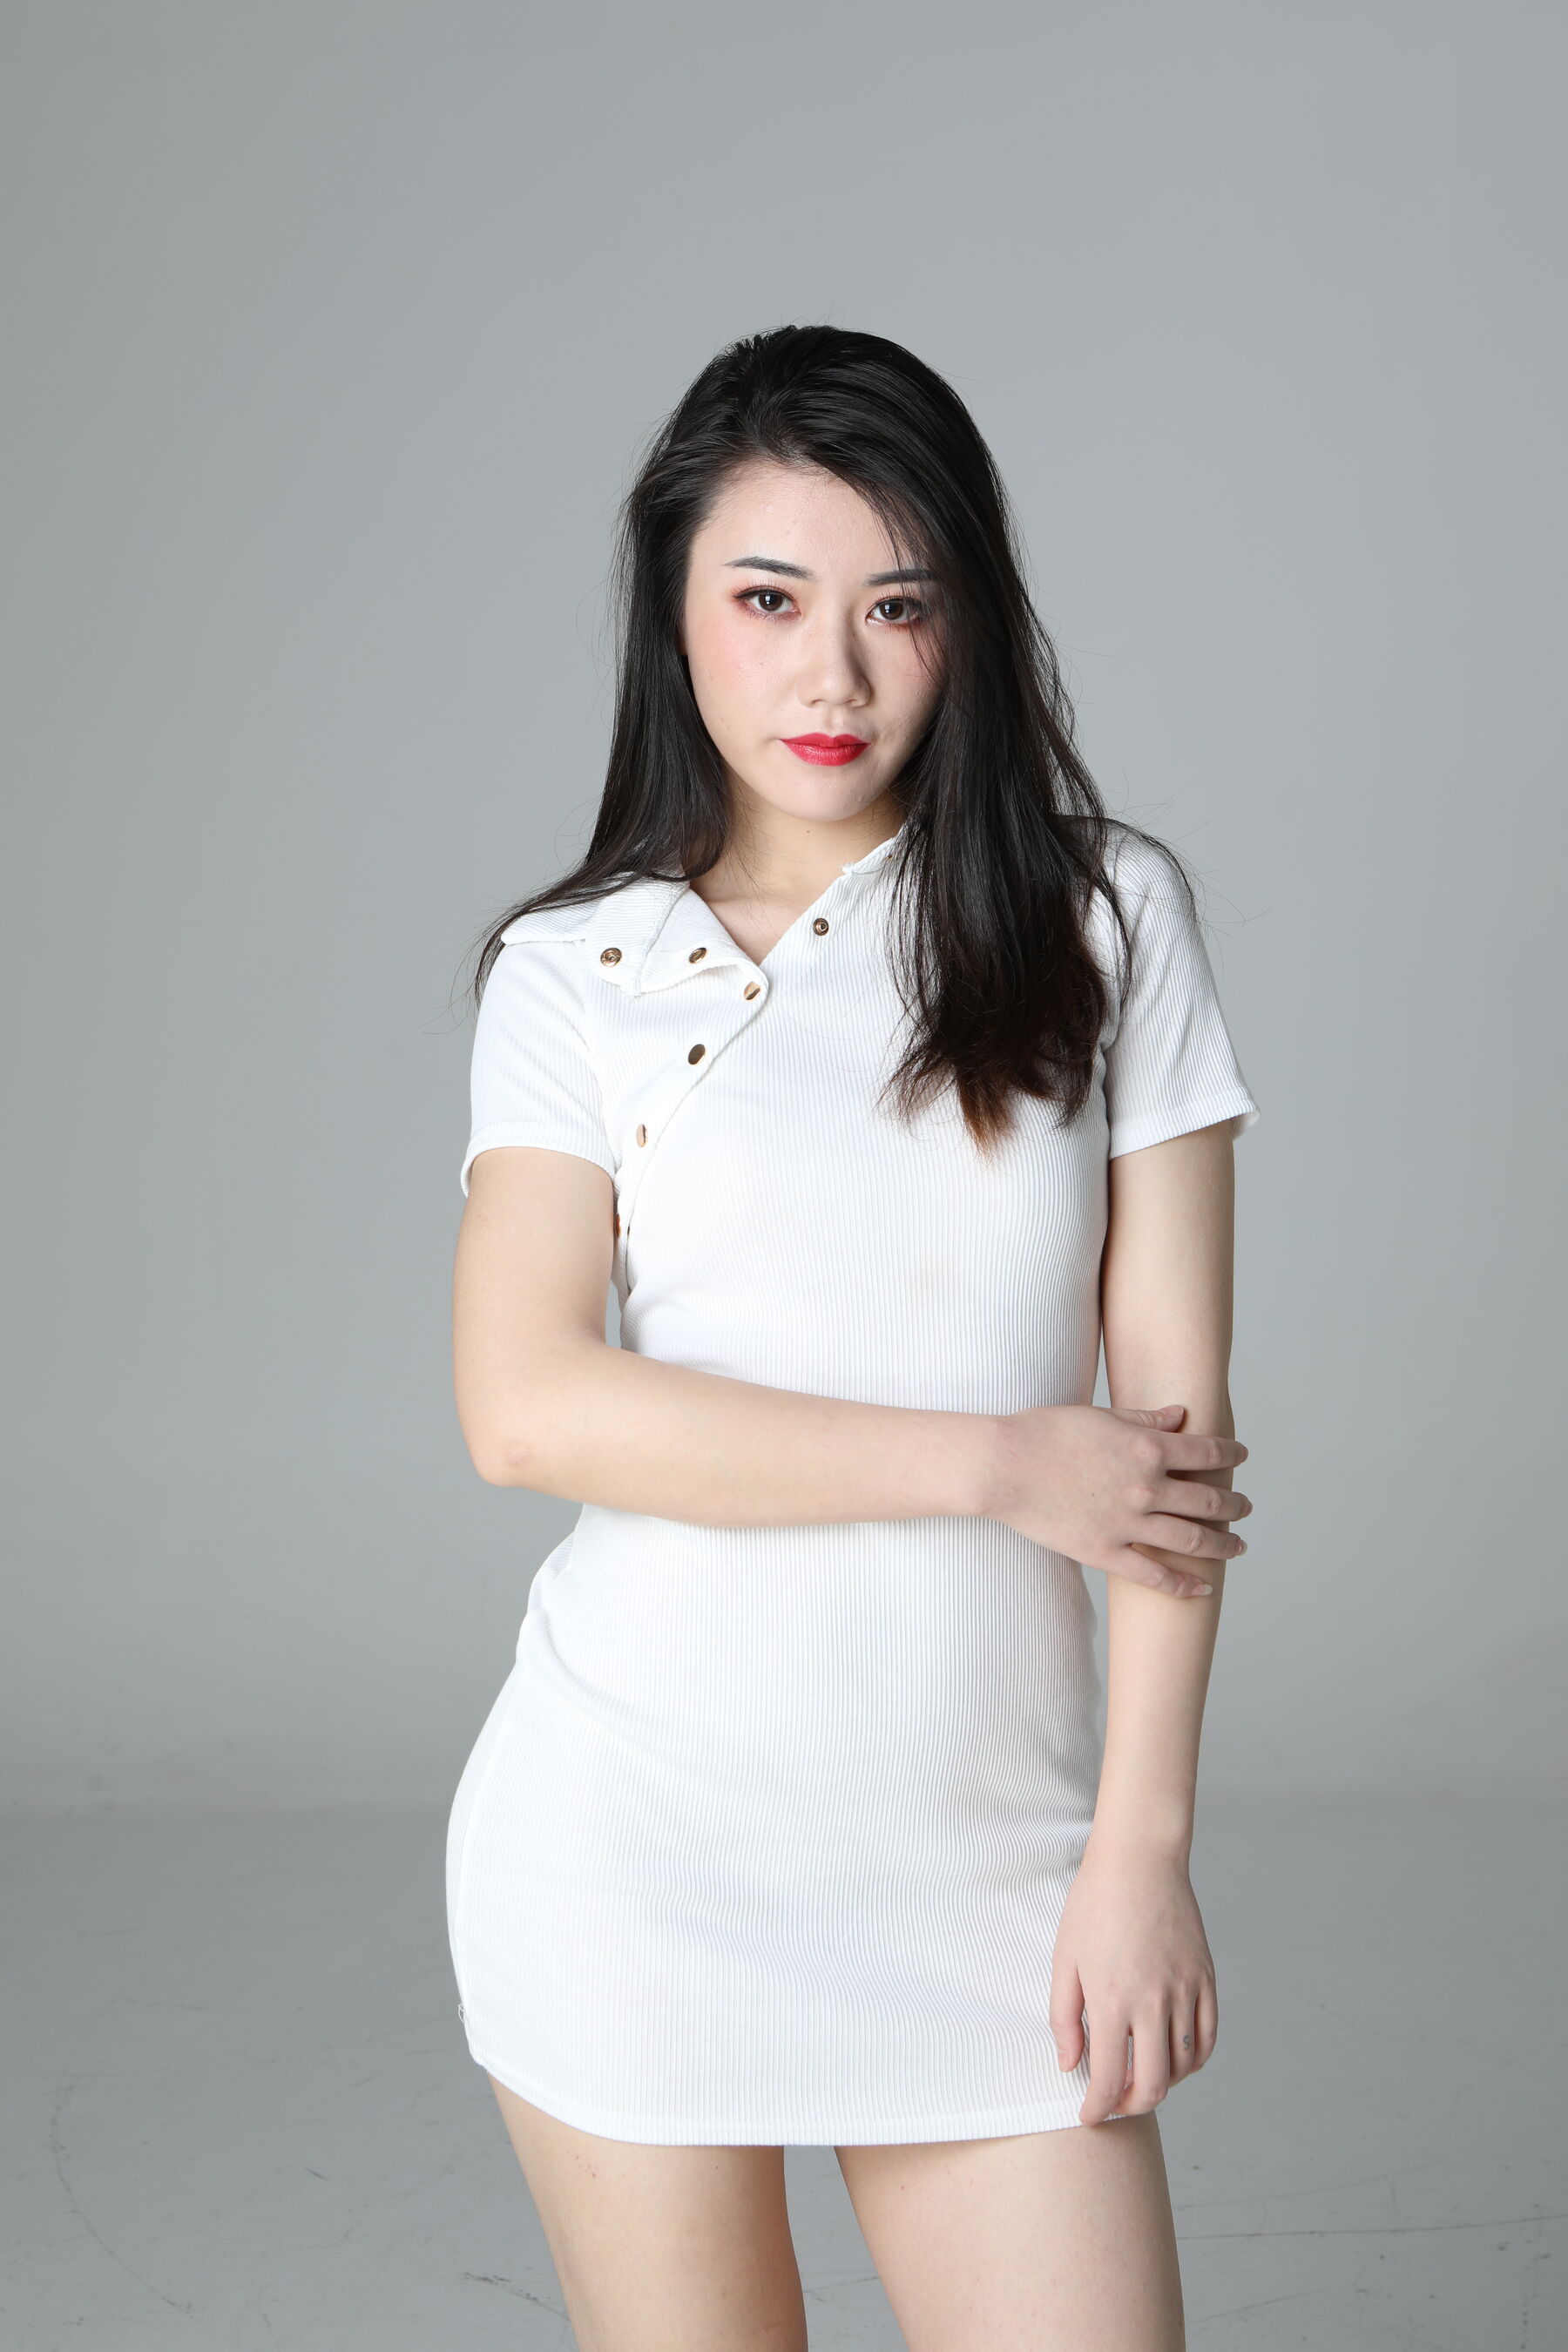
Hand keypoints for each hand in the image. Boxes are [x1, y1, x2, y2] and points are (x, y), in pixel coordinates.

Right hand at [988, 1401, 1250, 1595]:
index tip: (1242, 1454)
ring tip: (1238, 1546)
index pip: (1206, 1451)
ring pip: (1191, 1540)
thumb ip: (1144, 1419)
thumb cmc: (1045, 1432)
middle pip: (1208, 1500)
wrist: (1003, 1466)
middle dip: (1234, 1504)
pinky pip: (1153, 1576)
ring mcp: (1128, 1523)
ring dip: (1223, 1544)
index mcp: (1147, 1448)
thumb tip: (1180, 1416)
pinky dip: (1183, 1585)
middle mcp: (1146, 1487)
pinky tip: (1202, 1588)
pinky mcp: (1105, 1552)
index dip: (1230, 1452)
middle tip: (1245, 1506)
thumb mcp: (1099, 1416)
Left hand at [1049, 1842, 1218, 2123]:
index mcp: (1111, 2000)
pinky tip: (1174, 2057)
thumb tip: (1070, 2066)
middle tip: (1114, 2103)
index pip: (1107, 2078)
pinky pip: (1208, 2038)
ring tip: (1138, 2074)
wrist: (1139, 1859)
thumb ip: (1063, 2018)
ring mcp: (1185, 1990)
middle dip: (1131, 2106)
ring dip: (1161, 2082)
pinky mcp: (1206, 1979)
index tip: (1088, 2116)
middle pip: (1153, 2086)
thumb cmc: (1094, 1905)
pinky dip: (1194, 2060)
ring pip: (1183, 2066)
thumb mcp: (1064, 1959)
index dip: (1096, 2108)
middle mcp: (1152, 2002)